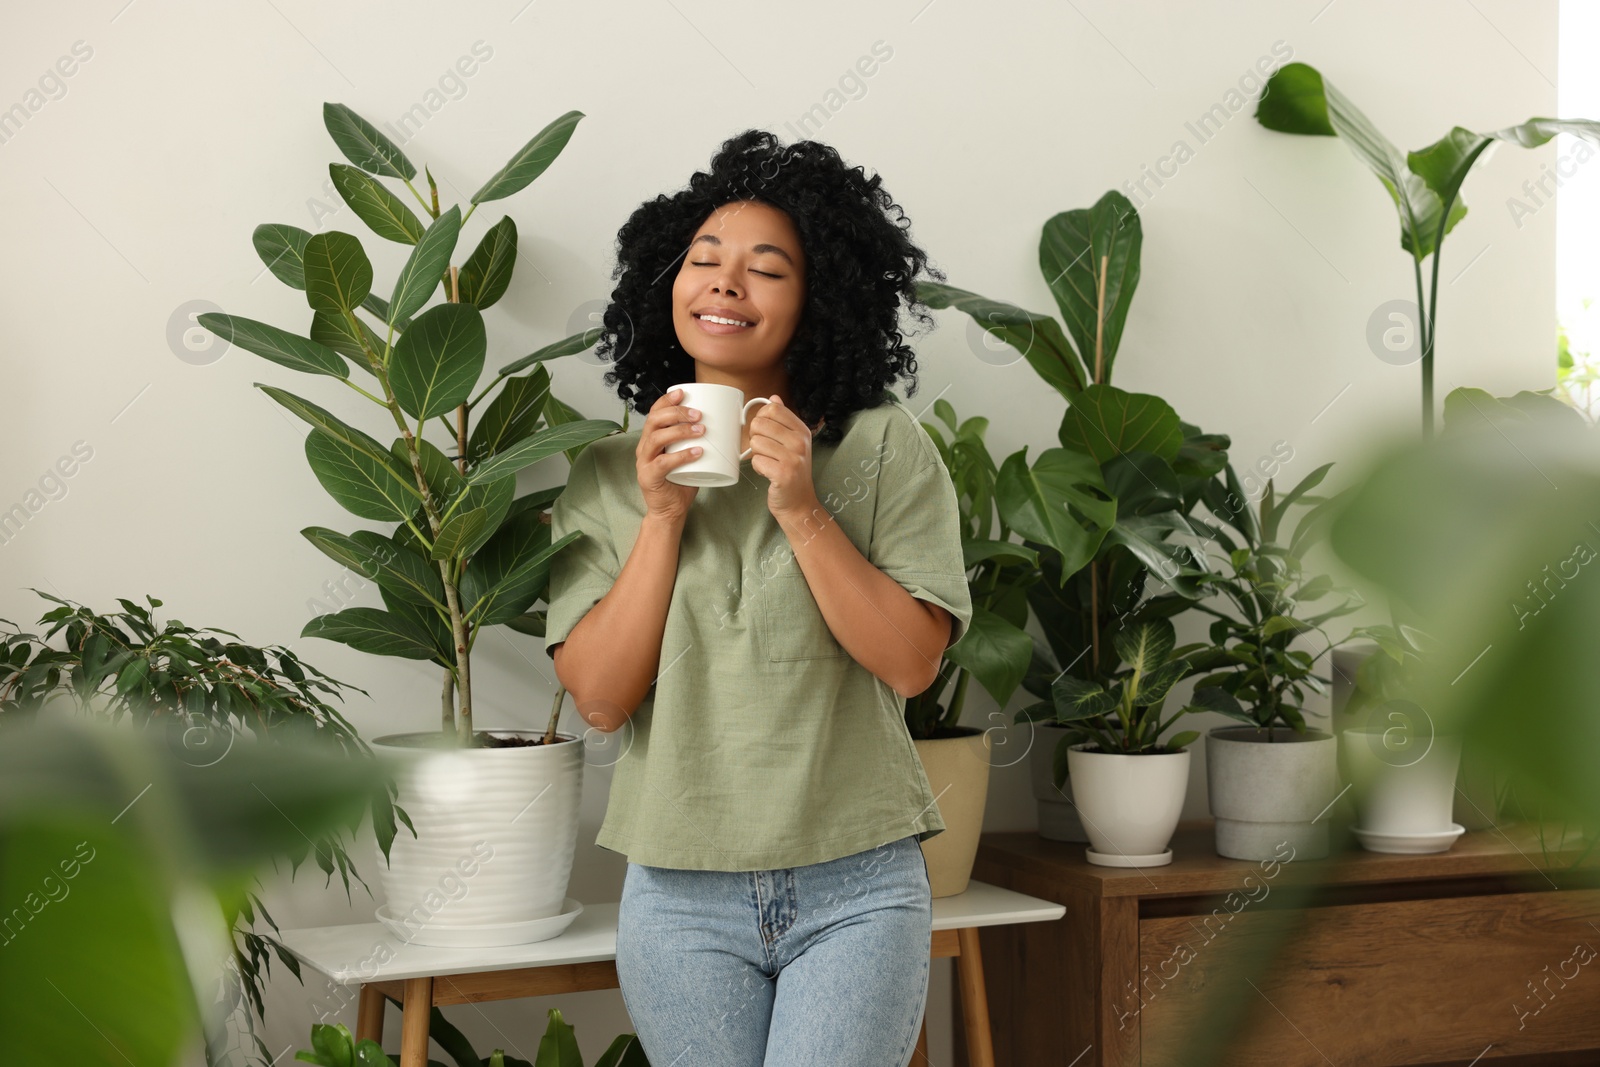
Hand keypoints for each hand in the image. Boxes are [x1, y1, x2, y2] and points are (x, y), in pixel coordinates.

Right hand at [637, 386, 703, 523]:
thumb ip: (698, 441)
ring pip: (656, 439)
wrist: (670, 511)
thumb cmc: (681, 482)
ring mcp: (644, 463)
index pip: (654, 413)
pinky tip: (696, 452)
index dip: (666, 400)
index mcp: (652, 438)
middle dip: (677, 413)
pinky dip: (681, 456)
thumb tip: (725, 425)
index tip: (683, 393)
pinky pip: (663, 463)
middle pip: (654, 421)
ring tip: (700, 431)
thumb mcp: (689, 456)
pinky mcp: (648, 478)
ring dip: (680, 431)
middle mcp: (644, 448)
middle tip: (698, 415)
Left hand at [746, 396, 822, 519]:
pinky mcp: (783, 474)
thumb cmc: (792, 471)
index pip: (773, 409)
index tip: (765, 431)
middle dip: (755, 438)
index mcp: (802, 430)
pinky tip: (768, 473)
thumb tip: (774, 397)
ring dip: (757, 455)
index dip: (761, 418)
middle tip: (765, 451)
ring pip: (755, 443)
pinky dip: (758, 468)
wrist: (799, 502)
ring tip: (769, 463)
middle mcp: (800, 442)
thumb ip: (783, 420)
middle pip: (760, 424)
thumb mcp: (793, 442)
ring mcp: (794, 458)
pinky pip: (756, 461)